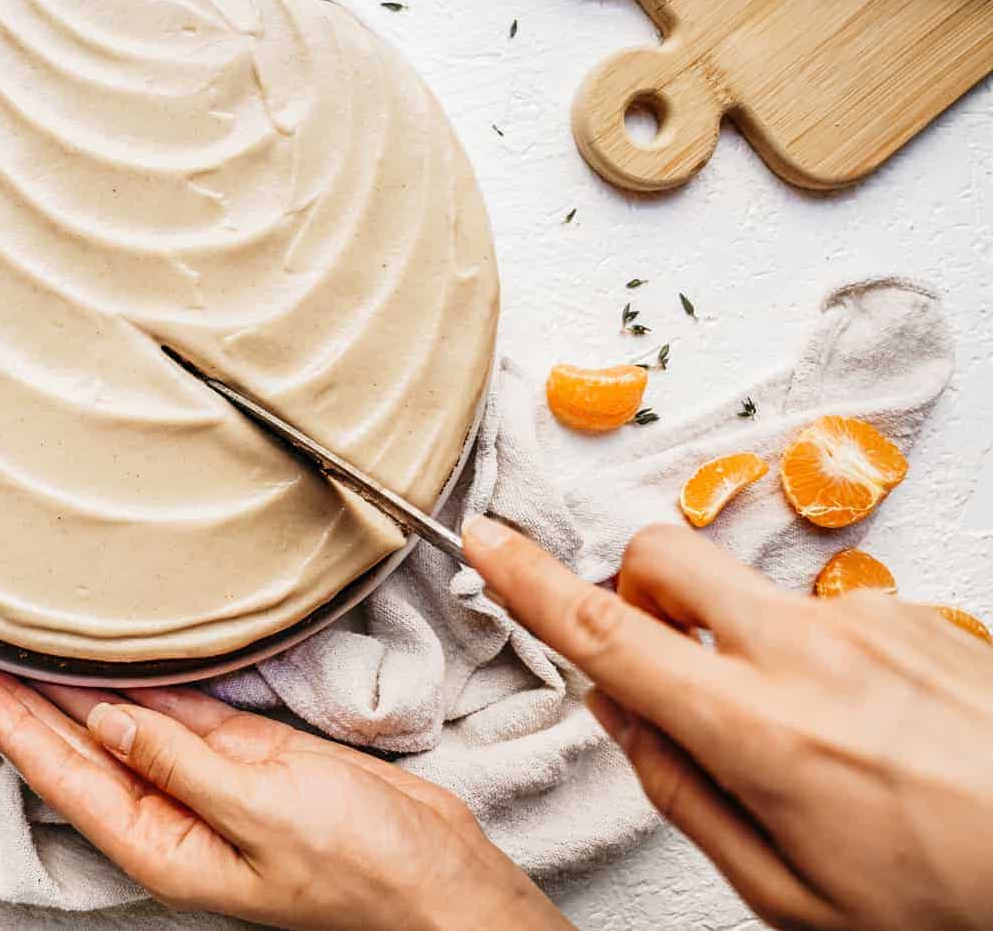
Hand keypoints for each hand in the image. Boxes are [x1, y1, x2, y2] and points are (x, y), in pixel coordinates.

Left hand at [0, 656, 568, 930]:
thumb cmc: (361, 873)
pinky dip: (149, 680)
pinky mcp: (251, 756)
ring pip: (129, 722)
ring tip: (29, 643)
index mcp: (165, 846)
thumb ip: (182, 765)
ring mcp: (213, 782)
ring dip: (81, 685)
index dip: (13, 727)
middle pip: (83, 749)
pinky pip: (183, 711)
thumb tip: (109, 722)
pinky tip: (117, 655)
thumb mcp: (263, 815)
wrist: (437, 876)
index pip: (66, 777)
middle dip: (28, 702)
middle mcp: (177, 815)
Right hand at [461, 514, 992, 930]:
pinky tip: (868, 730)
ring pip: (747, 595)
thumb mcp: (789, 894)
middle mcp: (808, 651)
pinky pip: (821, 612)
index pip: (607, 632)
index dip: (529, 582)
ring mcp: (867, 620)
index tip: (487, 541)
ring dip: (740, 642)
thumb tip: (618, 712)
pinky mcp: (914, 611)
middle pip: (663, 555)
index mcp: (760, 729)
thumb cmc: (949, 904)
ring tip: (812, 742)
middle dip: (632, 588)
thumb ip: (682, 792)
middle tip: (657, 657)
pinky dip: (814, 657)